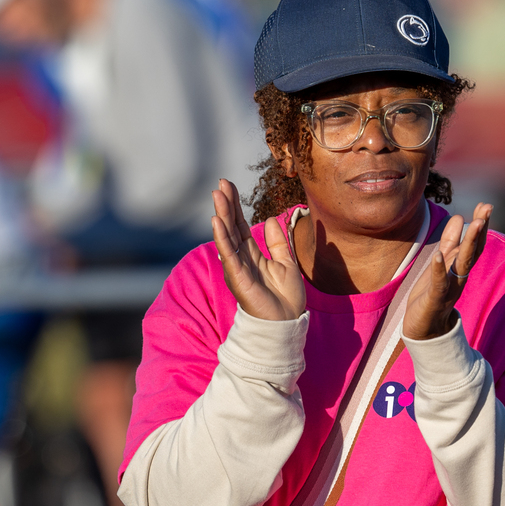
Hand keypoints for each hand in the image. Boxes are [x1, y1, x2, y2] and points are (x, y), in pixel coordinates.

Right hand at [210, 179, 305, 321]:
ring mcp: (238, 268)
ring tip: (217, 195)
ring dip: (222, 214)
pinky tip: (217, 221)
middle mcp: (241, 259)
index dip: (236, 205)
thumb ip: (276, 242)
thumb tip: (270, 220)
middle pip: (231, 226)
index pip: (240, 224)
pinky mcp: (238, 278)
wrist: (287, 323)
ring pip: (227, 236)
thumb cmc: (286, 298)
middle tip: (221, 182)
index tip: (229, 186)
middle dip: (226, 204)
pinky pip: (228, 254)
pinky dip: (222, 238)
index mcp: (252, 254)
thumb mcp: (285, 263)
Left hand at [403, 203, 491, 339]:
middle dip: (479, 230)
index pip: (474, 244)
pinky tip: (438, 255)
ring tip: (474, 223)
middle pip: (473, 251)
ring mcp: (449, 288)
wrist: (424, 330)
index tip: (485, 205)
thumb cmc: (432, 295)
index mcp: (460, 267)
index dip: (480, 225)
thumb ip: (450, 242)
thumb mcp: (441, 264)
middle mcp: (459, 276)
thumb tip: (460, 217)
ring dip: (469, 244)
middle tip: (487, 209)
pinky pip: (439, 283)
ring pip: (462, 264)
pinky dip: (439, 269)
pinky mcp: (435, 300)